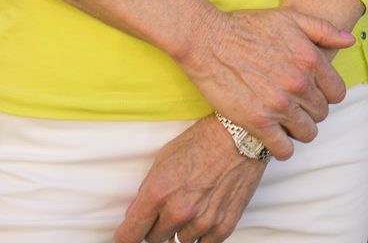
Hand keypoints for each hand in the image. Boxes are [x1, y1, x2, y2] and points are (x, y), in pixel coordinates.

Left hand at [115, 116, 264, 242]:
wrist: (240, 136)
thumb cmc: (202, 141)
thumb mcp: (164, 159)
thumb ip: (146, 191)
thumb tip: (133, 214)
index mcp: (158, 192)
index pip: (130, 235)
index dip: (127, 235)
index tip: (129, 234)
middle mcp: (179, 210)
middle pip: (154, 239)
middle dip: (156, 226)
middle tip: (167, 208)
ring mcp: (202, 220)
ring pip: (180, 242)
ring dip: (181, 229)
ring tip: (192, 204)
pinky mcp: (224, 225)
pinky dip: (202, 233)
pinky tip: (204, 215)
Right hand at [176, 5, 352, 158]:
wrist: (206, 40)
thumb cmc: (246, 27)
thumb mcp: (289, 18)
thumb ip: (323, 29)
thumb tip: (349, 41)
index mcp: (310, 59)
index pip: (337, 93)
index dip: (325, 94)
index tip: (311, 93)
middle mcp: (299, 84)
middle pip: (321, 113)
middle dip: (310, 110)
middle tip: (293, 105)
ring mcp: (279, 105)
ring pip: (307, 133)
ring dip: (298, 130)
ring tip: (284, 121)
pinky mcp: (257, 122)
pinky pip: (283, 150)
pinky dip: (281, 148)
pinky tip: (273, 137)